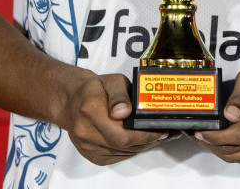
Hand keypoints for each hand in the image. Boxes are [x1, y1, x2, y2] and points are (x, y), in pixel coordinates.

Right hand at [57, 71, 173, 165]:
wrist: (72, 101)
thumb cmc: (95, 89)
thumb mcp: (111, 81)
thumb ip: (120, 95)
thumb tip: (125, 112)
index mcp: (90, 111)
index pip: (121, 134)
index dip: (145, 136)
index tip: (163, 131)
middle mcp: (85, 132)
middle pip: (124, 146)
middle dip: (149, 141)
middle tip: (167, 133)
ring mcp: (86, 147)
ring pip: (122, 153)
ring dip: (143, 146)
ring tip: (159, 136)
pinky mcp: (91, 155)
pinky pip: (117, 157)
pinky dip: (132, 149)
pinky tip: (143, 141)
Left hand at [194, 67, 239, 165]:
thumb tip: (229, 115)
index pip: (238, 135)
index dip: (216, 137)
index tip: (198, 131)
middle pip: (235, 149)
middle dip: (211, 144)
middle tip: (194, 134)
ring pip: (237, 157)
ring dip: (217, 150)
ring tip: (203, 138)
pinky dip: (229, 153)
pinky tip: (218, 142)